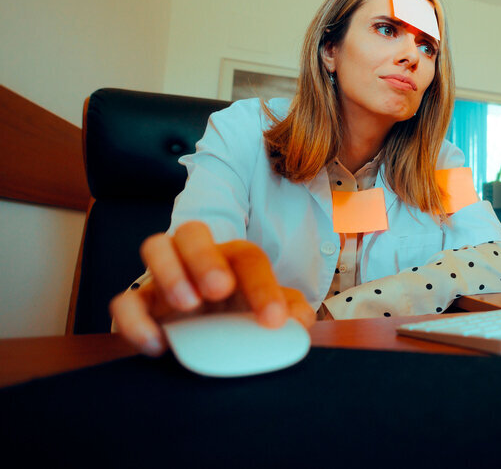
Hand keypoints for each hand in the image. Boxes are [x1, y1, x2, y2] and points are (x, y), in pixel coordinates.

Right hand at [110, 221, 315, 355]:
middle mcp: (195, 259)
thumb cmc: (240, 317)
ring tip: (188, 305)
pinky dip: (135, 320)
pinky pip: (123, 301)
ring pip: (155, 247)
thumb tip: (299, 319)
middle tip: (220, 289)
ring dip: (170, 272)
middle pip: (193, 232)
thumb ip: (289, 312)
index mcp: (233, 260)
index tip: (272, 320)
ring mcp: (162, 278)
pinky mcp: (139, 305)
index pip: (247, 258)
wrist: (207, 341)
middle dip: (205, 257)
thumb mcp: (268, 314)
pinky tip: (159, 345)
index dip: (262, 286)